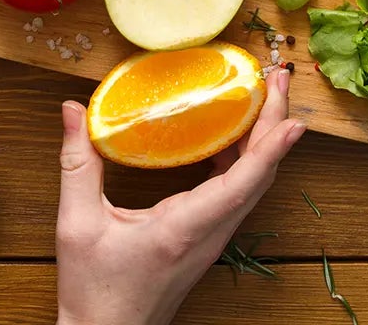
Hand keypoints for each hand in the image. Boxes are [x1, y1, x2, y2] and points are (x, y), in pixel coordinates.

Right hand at [55, 66, 305, 324]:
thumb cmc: (94, 291)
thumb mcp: (77, 224)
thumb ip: (77, 164)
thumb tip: (73, 110)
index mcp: (184, 228)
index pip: (241, 184)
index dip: (270, 149)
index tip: (294, 118)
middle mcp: (209, 234)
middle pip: (259, 175)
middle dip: (275, 122)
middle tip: (279, 77)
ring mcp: (212, 239)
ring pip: (253, 184)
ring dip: (265, 139)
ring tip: (267, 95)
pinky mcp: (207, 240)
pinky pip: (238, 193)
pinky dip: (247, 158)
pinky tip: (234, 134)